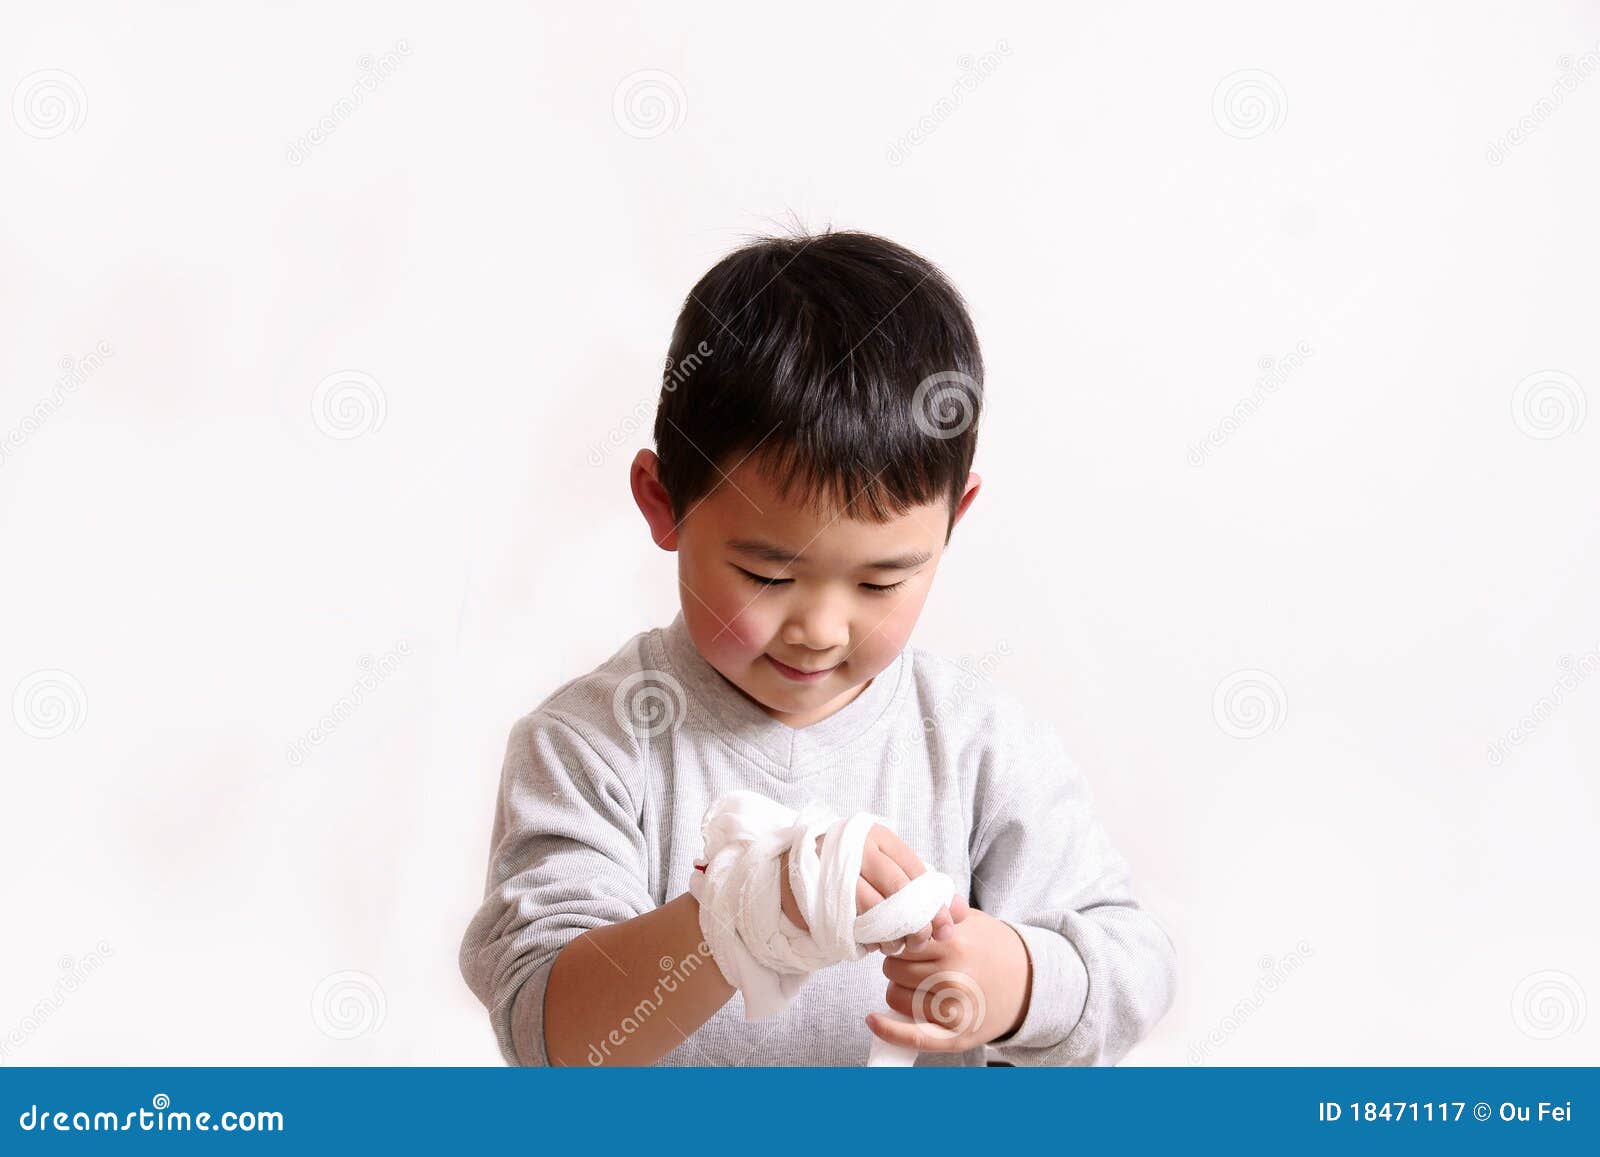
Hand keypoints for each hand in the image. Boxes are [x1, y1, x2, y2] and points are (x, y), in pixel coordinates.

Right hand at [779, 824, 969, 952]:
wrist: (797, 870)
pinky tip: (876, 943)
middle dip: (918, 920)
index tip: (948, 926)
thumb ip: (923, 887)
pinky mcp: (819, 895)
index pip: (916, 869)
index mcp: (877, 836)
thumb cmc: (854, 871)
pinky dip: (869, 938)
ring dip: (893, 934)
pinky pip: (852, 922)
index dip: (935, 902)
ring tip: (901, 945)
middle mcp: (856, 848)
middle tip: (927, 940)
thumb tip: (961, 912)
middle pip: (898, 888)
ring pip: (875, 907)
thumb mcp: (888, 869)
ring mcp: (834, 870)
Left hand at [865, 906, 1031, 1052]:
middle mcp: (952, 977)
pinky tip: (872, 1020)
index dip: (897, 938)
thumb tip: (905, 894)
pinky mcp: (955, 1036)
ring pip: (894, 996)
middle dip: (899, 963)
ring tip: (922, 982)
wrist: (1030, 984)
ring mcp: (953, 1010)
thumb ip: (937, 908)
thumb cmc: (993, 948)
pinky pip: (910, 1036)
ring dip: (900, 988)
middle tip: (918, 961)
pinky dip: (888, 1029)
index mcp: (954, 943)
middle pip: (892, 968)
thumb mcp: (970, 920)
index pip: (898, 940)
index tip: (902, 939)